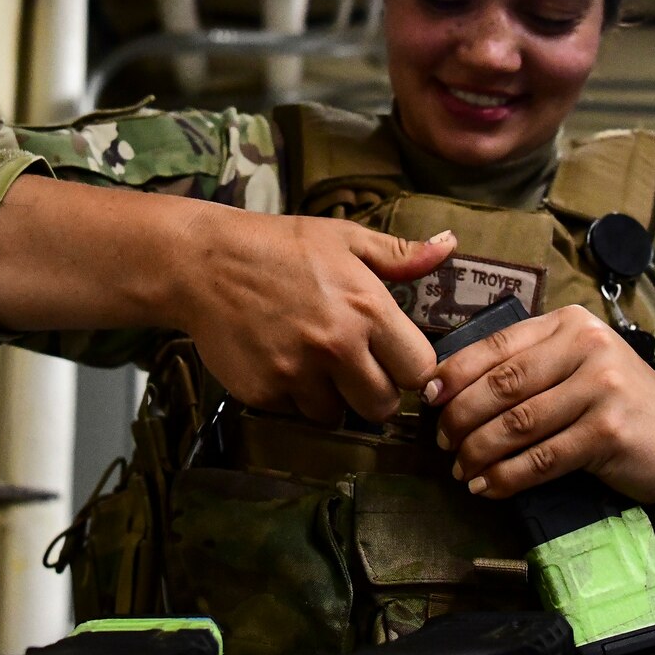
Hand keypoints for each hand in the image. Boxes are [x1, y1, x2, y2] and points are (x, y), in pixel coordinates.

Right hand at [170, 208, 456, 423]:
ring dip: (333, 399)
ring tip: (316, 364)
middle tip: (357, 369)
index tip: (397, 360)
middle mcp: (337, 346)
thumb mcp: (344, 239)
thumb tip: (450, 246)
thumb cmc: (279, 246)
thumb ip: (400, 255)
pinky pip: (296, 413)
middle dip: (376, 392)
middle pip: (384, 405)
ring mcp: (298, 374)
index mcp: (367, 309)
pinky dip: (294, 398)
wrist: (204, 263)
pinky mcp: (265, 393)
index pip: (420, 369)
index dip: (411, 368)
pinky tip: (283, 364)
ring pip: (338, 416)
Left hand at [427, 305, 654, 504]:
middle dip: (461, 416)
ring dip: (479, 451)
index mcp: (571, 325)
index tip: (428, 398)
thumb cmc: (621, 405)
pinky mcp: (609, 432)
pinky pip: (542, 458)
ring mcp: (601, 388)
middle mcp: (587, 347)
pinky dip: (508, 476)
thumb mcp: (579, 367)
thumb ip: (531, 366)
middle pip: (502, 385)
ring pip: (517, 424)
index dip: (455, 373)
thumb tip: (451, 388)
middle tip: (442, 441)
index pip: (498, 345)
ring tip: (461, 470)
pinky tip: (488, 486)